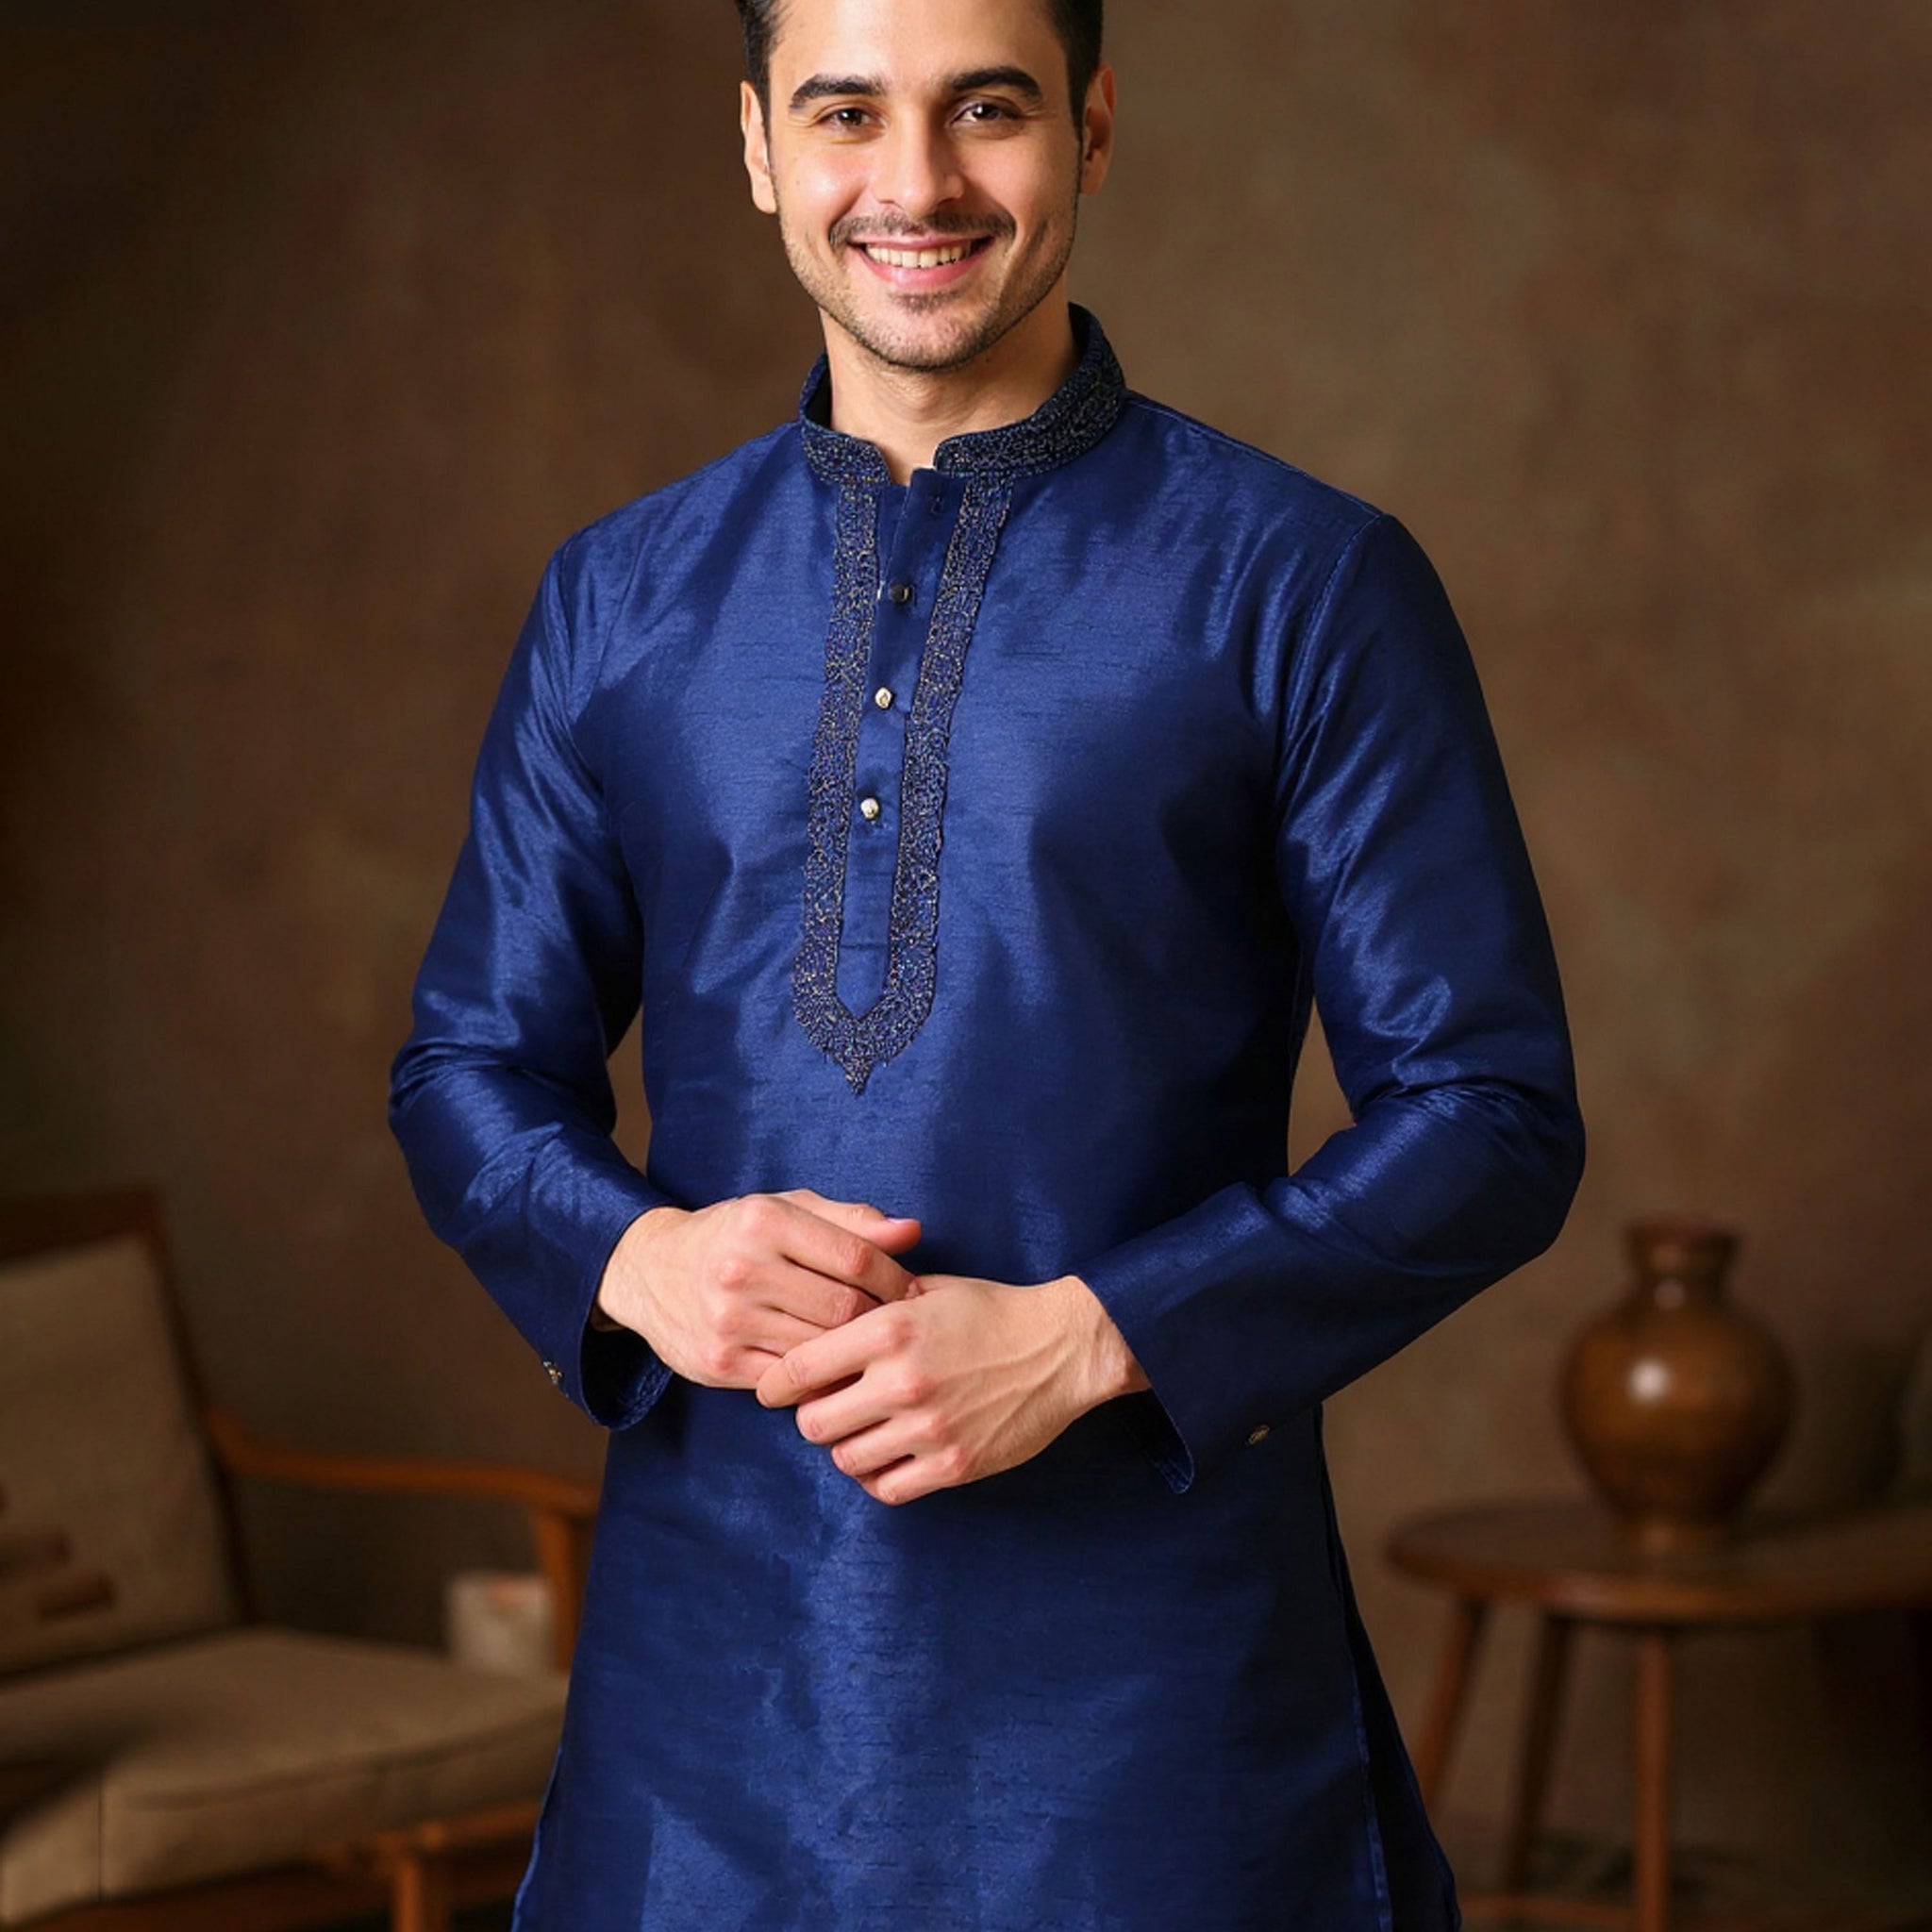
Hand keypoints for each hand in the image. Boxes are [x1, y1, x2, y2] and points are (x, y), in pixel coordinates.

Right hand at [595, 1189, 922, 1389]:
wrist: (652, 1271)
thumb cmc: (736, 1236)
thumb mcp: (787, 1210)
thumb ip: (851, 1221)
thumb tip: (912, 1232)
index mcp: (765, 1221)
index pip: (855, 1257)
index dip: (896, 1279)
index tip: (914, 1293)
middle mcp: (742, 1269)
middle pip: (842, 1308)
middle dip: (880, 1320)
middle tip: (899, 1328)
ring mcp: (728, 1320)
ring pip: (820, 1349)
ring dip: (853, 1354)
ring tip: (871, 1349)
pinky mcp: (719, 1362)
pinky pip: (790, 1379)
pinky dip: (818, 1378)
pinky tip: (833, 1369)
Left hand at [754, 1272, 1146, 1505]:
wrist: (1061, 1347)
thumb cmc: (992, 1311)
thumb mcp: (928, 1289)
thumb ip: (872, 1304)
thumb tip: (820, 1316)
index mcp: (889, 1329)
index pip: (800, 1367)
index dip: (775, 1384)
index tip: (772, 1390)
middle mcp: (902, 1381)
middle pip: (813, 1423)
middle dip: (813, 1417)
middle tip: (827, 1410)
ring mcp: (928, 1428)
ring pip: (846, 1460)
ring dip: (848, 1448)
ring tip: (864, 1432)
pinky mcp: (953, 1465)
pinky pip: (888, 1489)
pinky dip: (880, 1477)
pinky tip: (889, 1458)